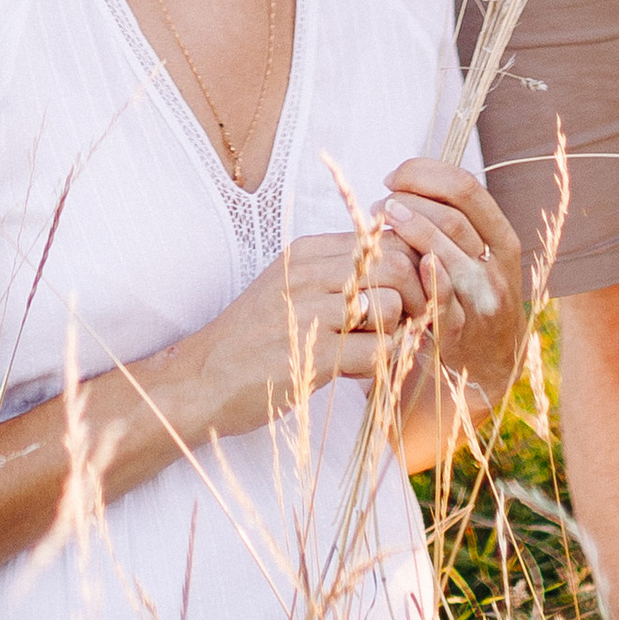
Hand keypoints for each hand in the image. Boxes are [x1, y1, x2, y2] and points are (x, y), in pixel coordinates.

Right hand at [191, 227, 434, 441]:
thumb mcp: (291, 288)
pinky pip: (378, 351)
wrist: (202, 380)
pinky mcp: (311, 355)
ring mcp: (308, 313)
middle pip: (397, 265)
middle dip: (415, 297)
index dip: (409, 267)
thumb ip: (337, 273)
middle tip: (406, 325)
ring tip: (375, 349)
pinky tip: (362, 371)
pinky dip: (384, 363)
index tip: (406, 296)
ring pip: (391, 305)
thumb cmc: (254, 339)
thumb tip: (404, 268)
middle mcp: (308, 274)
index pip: (385, 239)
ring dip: (397, 332)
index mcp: (306, 252)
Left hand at [376, 157, 526, 414]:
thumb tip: (405, 180)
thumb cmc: (468, 299)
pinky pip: (442, 299)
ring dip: (405, 233)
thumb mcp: (473, 257)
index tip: (392, 177)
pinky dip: (422, 276)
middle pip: (451, 216)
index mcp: (501, 238)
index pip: (465, 187)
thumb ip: (451, 223)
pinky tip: (402, 263)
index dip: (424, 174)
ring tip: (377, 229)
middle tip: (378, 207)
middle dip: (407, 203)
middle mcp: (497, 266)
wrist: (488, 365)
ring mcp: (482, 300)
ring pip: (445, 251)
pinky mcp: (461, 332)